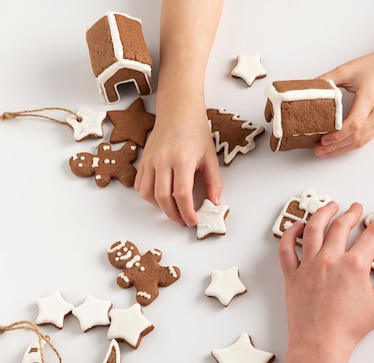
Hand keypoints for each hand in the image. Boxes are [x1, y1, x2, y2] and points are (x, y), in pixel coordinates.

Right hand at [134, 107, 222, 226]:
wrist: (178, 111)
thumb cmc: (196, 132)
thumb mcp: (210, 157)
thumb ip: (214, 182)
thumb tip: (214, 203)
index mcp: (182, 159)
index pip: (182, 194)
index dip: (187, 212)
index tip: (193, 221)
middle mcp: (163, 160)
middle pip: (163, 197)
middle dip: (174, 215)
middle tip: (184, 221)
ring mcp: (150, 160)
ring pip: (148, 193)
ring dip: (160, 207)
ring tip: (173, 210)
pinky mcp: (143, 160)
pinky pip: (140, 184)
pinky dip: (148, 196)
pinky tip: (161, 197)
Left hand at [279, 201, 373, 356]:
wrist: (320, 345)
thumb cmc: (349, 327)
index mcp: (354, 265)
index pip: (372, 234)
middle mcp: (330, 259)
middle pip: (342, 225)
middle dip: (352, 212)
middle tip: (357, 207)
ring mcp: (308, 265)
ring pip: (314, 228)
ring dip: (323, 213)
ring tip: (330, 206)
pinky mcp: (292, 274)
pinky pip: (287, 248)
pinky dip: (290, 233)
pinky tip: (298, 226)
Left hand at [315, 49, 373, 157]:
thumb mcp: (348, 69)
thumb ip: (328, 80)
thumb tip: (310, 90)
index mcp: (370, 98)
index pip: (354, 124)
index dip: (338, 135)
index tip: (323, 139)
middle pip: (357, 137)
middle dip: (336, 146)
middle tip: (319, 150)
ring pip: (362, 141)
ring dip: (342, 149)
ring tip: (325, 151)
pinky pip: (367, 138)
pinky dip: (351, 143)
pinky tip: (340, 145)